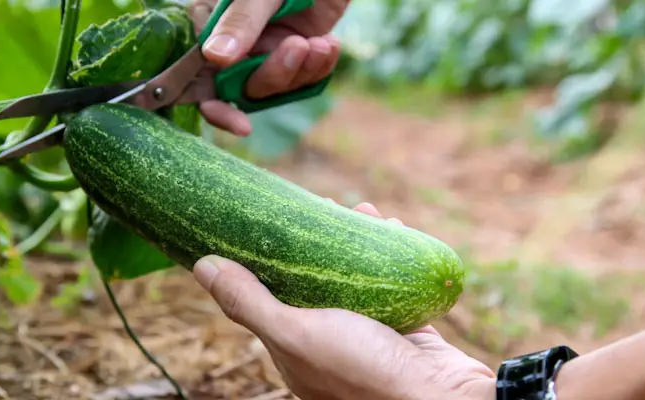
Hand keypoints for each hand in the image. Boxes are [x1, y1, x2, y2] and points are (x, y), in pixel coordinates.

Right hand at [188, 0, 347, 135]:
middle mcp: (235, 43)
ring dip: (302, 70)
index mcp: (212, 25)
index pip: (201, 77)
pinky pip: (304, 76)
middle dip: (275, 76)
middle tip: (298, 48)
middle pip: (244, 87)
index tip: (241, 125)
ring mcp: (266, 47)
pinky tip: (329, 45)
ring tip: (321, 43)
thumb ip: (240, 22)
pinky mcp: (296, 48)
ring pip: (277, 85)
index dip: (217, 107)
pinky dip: (319, 66)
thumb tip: (214, 59)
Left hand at [191, 202, 496, 399]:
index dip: (268, 259)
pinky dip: (390, 255)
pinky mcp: (405, 327)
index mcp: (295, 350)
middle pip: (316, 282)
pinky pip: (393, 284)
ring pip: (356, 279)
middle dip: (317, 242)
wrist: (443, 399)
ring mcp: (369, 335)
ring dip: (357, 242)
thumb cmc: (362, 371)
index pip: (271, 296)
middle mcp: (329, 342)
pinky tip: (391, 228)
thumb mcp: (296, 333)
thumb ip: (249, 302)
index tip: (270, 221)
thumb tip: (202, 265)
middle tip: (322, 206)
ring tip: (359, 210)